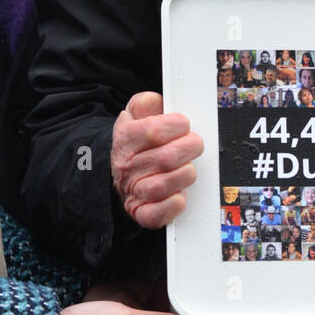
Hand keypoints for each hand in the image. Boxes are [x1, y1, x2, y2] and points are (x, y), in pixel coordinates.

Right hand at [111, 91, 202, 229]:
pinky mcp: (141, 212)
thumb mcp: (135, 115)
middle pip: (166, 158)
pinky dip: (172, 205)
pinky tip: (179, 194)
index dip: (177, 125)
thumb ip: (144, 103)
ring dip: (184, 175)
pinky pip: (156, 213)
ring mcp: (134, 191)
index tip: (184, 125)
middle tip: (193, 145)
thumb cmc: (137, 142)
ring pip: (163, 185)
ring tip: (188, 168)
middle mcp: (127, 166)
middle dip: (189, 148)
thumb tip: (154, 101)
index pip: (155, 131)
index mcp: (126, 138)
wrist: (121, 172)